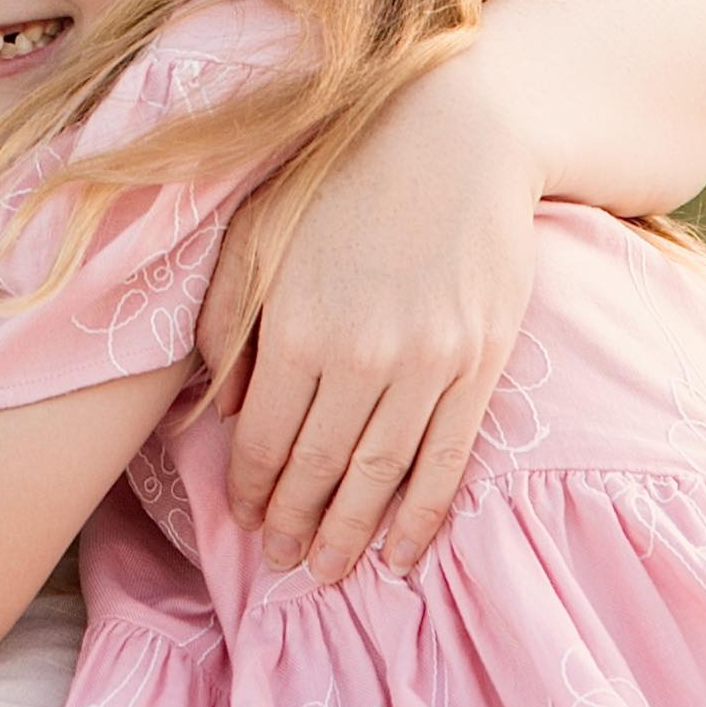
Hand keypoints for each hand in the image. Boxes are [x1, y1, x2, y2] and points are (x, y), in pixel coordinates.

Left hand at [212, 51, 540, 580]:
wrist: (461, 133)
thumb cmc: (344, 174)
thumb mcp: (258, 230)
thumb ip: (228, 318)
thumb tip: (224, 408)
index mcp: (295, 325)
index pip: (265, 439)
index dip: (254, 490)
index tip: (246, 521)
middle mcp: (358, 356)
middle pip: (321, 469)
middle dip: (298, 525)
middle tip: (285, 565)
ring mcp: (427, 364)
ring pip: (381, 476)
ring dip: (353, 534)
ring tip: (332, 573)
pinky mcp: (481, 363)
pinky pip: (448, 459)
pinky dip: (423, 515)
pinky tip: (403, 552)